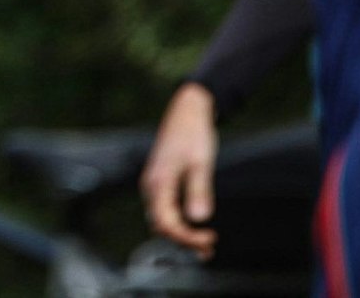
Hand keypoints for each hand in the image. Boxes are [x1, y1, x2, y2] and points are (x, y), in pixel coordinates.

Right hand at [141, 82, 218, 257]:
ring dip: (180, 234)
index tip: (208, 239)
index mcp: (158, 181)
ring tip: (203, 243)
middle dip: (183, 240)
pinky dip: (178, 222)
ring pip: (161, 219)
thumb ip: (198, 191)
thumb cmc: (193, 132)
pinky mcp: (161, 181)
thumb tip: (198, 218)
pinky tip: (192, 225)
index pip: (166, 222)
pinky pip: (164, 209)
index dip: (186, 237)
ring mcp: (154, 183)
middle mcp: (151, 185)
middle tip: (208, 248)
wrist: (187, 110)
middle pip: (161, 225)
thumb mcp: (201, 162)